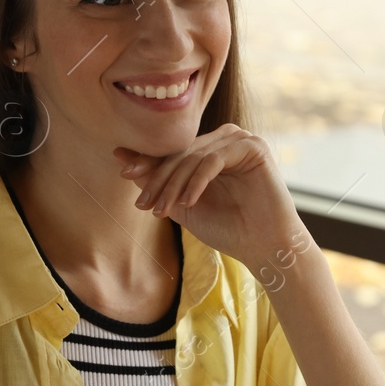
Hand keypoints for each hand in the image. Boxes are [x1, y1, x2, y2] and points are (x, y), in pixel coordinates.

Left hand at [113, 125, 306, 273]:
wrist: (264, 246)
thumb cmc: (227, 228)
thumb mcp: (182, 205)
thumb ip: (157, 182)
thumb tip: (120, 157)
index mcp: (209, 149)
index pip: (173, 152)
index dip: (148, 163)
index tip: (124, 173)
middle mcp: (224, 139)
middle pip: (181, 153)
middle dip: (160, 180)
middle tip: (145, 205)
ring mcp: (240, 139)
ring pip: (195, 156)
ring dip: (175, 184)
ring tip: (164, 210)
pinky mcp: (254, 146)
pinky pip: (214, 159)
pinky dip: (198, 181)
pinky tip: (189, 202)